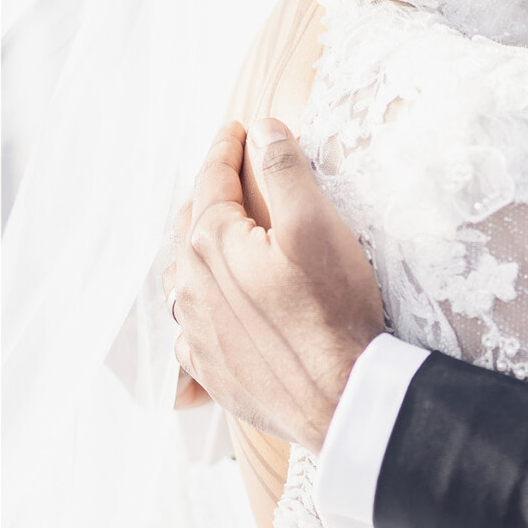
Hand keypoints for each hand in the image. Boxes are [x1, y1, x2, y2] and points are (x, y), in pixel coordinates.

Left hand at [169, 119, 383, 451]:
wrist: (342, 397)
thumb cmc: (333, 310)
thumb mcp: (316, 225)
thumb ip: (284, 170)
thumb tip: (263, 130)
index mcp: (212, 245)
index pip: (211, 181)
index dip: (225, 149)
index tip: (237, 130)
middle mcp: (192, 287)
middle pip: (190, 227)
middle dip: (207, 195)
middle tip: (225, 176)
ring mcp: (197, 333)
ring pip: (184, 279)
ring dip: (196, 252)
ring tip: (214, 239)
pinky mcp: (210, 370)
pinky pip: (190, 330)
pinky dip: (199, 309)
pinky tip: (212, 310)